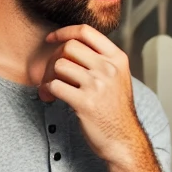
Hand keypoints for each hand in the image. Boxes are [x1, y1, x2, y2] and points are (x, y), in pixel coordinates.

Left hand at [39, 25, 144, 164]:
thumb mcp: (118, 77)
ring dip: (48, 76)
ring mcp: (97, 85)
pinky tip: (51, 98)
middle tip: (52, 73)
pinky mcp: (85, 102)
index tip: (52, 39)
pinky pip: (54, 86)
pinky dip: (47, 91)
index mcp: (117, 59)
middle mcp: (109, 69)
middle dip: (54, 58)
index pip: (86, 31)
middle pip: (69, 47)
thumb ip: (100, 60)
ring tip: (50, 88)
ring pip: (59, 65)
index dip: (64, 32)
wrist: (124, 140)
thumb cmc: (116, 110)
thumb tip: (68, 44)